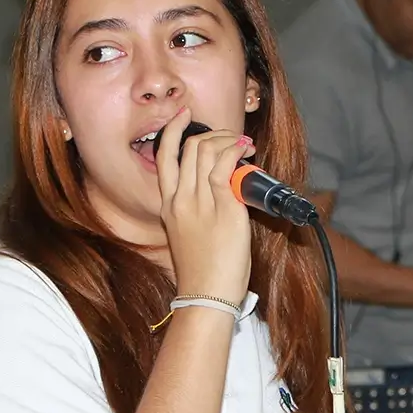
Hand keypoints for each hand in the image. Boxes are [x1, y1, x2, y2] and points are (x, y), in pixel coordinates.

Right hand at [155, 109, 255, 303]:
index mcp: (168, 206)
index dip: (174, 131)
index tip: (186, 117)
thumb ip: (196, 211)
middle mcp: (180, 199)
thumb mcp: (187, 236)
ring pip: (208, 150)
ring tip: (245, 144)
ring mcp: (200, 201)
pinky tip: (247, 150)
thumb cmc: (202, 272)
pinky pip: (226, 165)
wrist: (206, 295)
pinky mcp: (223, 206)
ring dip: (229, 139)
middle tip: (232, 136)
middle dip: (213, 133)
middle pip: (190, 147)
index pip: (165, 157)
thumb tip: (222, 193)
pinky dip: (237, 150)